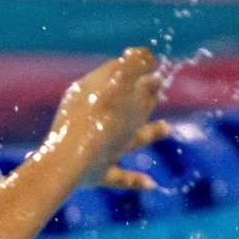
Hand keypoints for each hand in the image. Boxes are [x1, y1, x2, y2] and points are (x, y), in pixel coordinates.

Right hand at [47, 46, 170, 190]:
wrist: (68, 158)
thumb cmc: (80, 118)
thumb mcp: (99, 82)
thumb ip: (123, 68)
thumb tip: (140, 55)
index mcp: (124, 104)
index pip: (143, 84)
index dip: (149, 77)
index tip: (155, 74)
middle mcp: (124, 127)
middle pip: (142, 110)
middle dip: (152, 100)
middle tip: (161, 95)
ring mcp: (114, 151)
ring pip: (137, 140)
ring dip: (154, 133)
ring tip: (169, 128)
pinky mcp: (102, 175)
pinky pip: (122, 178)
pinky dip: (137, 181)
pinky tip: (152, 184)